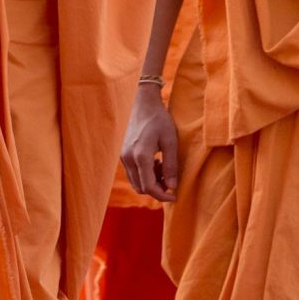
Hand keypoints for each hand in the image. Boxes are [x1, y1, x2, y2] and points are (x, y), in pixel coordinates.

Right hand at [121, 87, 178, 202]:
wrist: (143, 104)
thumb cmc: (159, 120)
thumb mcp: (171, 141)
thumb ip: (171, 165)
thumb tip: (173, 186)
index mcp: (140, 156)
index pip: (149, 187)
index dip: (163, 196)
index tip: (175, 195)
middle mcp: (128, 158)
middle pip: (141, 188)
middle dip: (157, 189)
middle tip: (171, 178)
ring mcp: (123, 156)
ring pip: (136, 182)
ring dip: (150, 181)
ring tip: (163, 167)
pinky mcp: (123, 154)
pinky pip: (133, 173)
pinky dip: (144, 174)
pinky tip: (155, 162)